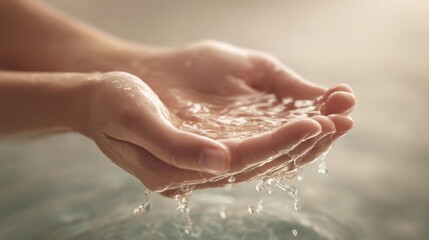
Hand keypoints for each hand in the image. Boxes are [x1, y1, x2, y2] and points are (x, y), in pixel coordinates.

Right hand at [96, 41, 355, 193]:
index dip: (279, 142)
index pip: (240, 160)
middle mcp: (194, 174)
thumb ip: (175, 145)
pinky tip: (305, 121)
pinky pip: (253, 147)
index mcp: (175, 171)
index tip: (316, 122)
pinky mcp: (208, 150)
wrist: (98, 99)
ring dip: (300, 141)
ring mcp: (202, 164)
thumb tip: (223, 162)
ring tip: (335, 120)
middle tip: (342, 121)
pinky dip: (282, 134)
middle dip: (302, 144)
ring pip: (262, 158)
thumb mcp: (135, 117)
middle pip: (260, 164)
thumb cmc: (112, 103)